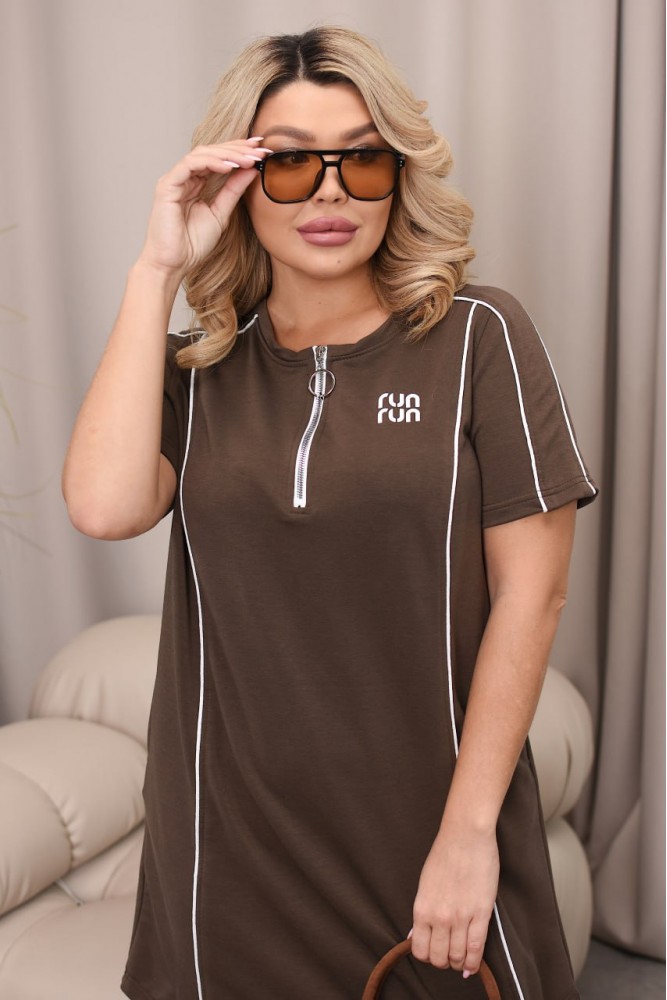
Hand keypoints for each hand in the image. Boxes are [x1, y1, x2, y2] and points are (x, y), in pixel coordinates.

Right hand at [137, 137, 271, 278]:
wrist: (174, 264)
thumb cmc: (192, 244)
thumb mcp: (221, 213)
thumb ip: (233, 191)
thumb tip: (251, 170)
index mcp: (195, 184)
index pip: (218, 160)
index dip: (239, 152)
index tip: (261, 150)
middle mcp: (184, 178)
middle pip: (211, 152)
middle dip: (237, 148)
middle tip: (260, 149)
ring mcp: (174, 180)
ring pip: (201, 154)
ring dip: (227, 154)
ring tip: (249, 158)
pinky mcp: (167, 185)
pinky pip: (190, 165)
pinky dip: (211, 162)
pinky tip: (230, 166)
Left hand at [410, 823, 498, 977]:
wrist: (465, 836)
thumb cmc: (444, 854)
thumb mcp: (424, 883)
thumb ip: (422, 911)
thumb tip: (415, 935)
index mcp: (422, 908)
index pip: (420, 950)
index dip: (426, 956)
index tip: (432, 953)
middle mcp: (439, 917)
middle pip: (439, 958)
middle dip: (443, 962)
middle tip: (448, 957)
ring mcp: (461, 917)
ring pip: (458, 956)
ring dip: (459, 963)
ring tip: (461, 960)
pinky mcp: (481, 913)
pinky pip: (477, 947)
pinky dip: (474, 962)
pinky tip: (473, 966)